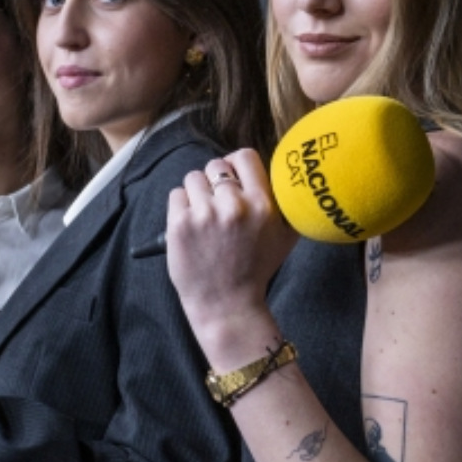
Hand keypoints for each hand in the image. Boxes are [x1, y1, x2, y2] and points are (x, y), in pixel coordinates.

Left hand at [166, 150, 296, 358]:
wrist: (227, 305)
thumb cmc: (256, 270)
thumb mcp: (285, 236)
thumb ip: (286, 203)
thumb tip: (283, 173)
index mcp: (262, 204)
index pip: (244, 156)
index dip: (235, 164)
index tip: (232, 177)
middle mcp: (234, 206)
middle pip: (215, 166)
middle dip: (214, 182)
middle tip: (217, 204)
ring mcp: (205, 214)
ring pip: (193, 178)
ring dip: (196, 194)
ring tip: (204, 218)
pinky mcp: (179, 225)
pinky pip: (176, 195)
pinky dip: (180, 207)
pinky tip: (191, 227)